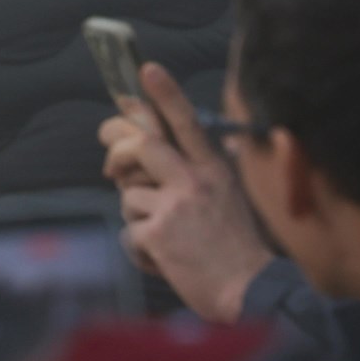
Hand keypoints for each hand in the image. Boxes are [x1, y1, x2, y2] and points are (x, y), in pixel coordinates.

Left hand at [97, 62, 271, 322]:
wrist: (248, 290)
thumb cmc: (233, 247)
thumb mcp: (226, 197)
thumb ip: (195, 172)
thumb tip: (151, 151)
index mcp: (213, 170)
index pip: (187, 123)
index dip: (165, 94)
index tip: (146, 69)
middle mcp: (195, 181)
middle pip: (142, 144)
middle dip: (115, 146)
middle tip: (111, 163)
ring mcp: (176, 206)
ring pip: (128, 193)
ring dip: (136, 216)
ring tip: (164, 235)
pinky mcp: (158, 233)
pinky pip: (128, 231)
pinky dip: (139, 248)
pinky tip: (164, 260)